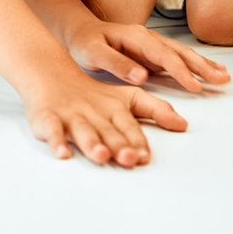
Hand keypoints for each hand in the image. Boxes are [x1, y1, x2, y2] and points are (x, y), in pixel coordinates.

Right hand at [24, 70, 186, 166]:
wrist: (52, 74)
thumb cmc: (94, 95)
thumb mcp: (127, 98)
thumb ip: (155, 110)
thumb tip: (183, 125)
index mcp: (114, 109)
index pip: (128, 126)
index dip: (136, 140)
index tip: (144, 156)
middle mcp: (95, 114)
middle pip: (108, 131)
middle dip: (118, 145)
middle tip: (129, 158)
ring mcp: (72, 116)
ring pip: (83, 131)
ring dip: (91, 144)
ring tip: (100, 155)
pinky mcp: (49, 119)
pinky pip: (52, 130)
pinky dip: (56, 141)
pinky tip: (62, 153)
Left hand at [65, 20, 230, 92]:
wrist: (80, 31)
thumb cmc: (84, 43)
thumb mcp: (93, 53)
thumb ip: (116, 64)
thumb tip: (143, 76)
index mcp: (136, 37)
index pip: (163, 55)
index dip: (180, 71)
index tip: (194, 85)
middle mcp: (148, 38)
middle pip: (179, 52)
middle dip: (201, 66)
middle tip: (222, 80)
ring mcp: (152, 45)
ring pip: (182, 54)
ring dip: (203, 65)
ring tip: (223, 76)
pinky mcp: (152, 54)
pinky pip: (177, 59)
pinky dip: (194, 65)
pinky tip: (208, 70)